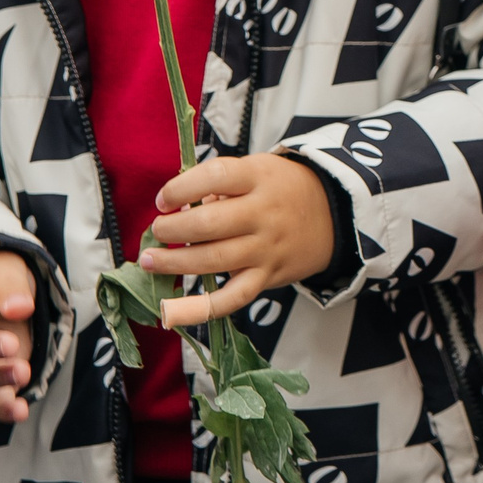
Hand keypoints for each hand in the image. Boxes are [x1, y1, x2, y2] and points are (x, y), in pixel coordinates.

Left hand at [140, 153, 335, 327]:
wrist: (332, 214)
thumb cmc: (282, 189)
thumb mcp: (257, 170)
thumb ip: (219, 185)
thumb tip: (177, 211)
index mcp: (260, 177)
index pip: (216, 177)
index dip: (181, 188)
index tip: (164, 199)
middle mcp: (265, 213)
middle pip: (209, 224)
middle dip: (172, 229)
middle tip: (158, 230)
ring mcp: (267, 247)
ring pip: (213, 260)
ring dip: (173, 262)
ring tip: (151, 260)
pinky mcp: (267, 276)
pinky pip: (231, 298)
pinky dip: (199, 309)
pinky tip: (171, 312)